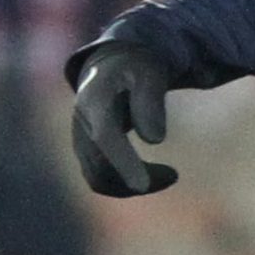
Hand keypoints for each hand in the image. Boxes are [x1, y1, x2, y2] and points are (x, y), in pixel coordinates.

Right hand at [68, 38, 176, 196]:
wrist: (113, 68)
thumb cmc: (136, 70)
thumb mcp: (149, 74)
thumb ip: (150, 101)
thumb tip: (154, 140)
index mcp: (94, 97)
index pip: (105, 136)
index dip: (122, 161)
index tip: (142, 186)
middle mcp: (81, 121)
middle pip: (99, 165)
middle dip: (135, 177)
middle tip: (174, 175)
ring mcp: (80, 139)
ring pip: (99, 179)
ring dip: (132, 185)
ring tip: (170, 175)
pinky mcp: (87, 152)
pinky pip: (101, 180)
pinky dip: (126, 185)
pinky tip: (154, 177)